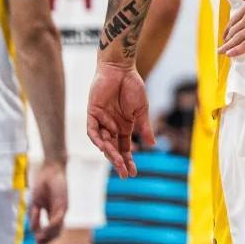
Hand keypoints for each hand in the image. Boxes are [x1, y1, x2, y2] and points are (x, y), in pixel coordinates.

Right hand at [29, 160, 66, 243]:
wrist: (51, 169)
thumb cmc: (43, 184)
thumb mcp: (36, 203)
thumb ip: (35, 216)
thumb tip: (35, 230)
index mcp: (51, 212)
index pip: (49, 230)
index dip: (42, 239)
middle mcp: (58, 213)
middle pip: (55, 233)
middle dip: (46, 241)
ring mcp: (61, 210)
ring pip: (57, 229)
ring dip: (47, 236)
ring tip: (39, 238)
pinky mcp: (63, 205)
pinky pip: (57, 220)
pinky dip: (48, 226)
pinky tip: (41, 230)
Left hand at [87, 62, 155, 177]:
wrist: (121, 69)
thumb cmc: (133, 86)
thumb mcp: (142, 109)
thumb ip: (145, 127)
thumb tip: (152, 145)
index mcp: (125, 126)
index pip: (125, 148)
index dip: (129, 160)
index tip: (134, 172)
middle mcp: (112, 126)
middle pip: (114, 148)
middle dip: (119, 162)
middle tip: (125, 174)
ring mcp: (102, 120)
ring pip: (104, 142)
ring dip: (110, 152)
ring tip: (118, 162)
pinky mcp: (92, 113)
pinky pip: (92, 130)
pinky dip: (97, 139)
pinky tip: (103, 146)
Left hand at [219, 0, 244, 56]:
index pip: (233, 20)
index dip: (228, 29)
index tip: (226, 34)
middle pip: (233, 31)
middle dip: (226, 40)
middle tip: (222, 46)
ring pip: (237, 40)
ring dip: (228, 47)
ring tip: (222, 52)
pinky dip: (236, 51)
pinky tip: (231, 54)